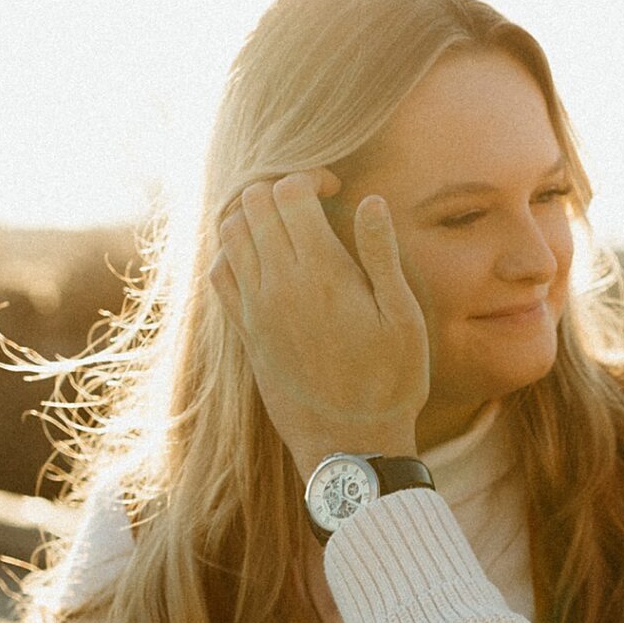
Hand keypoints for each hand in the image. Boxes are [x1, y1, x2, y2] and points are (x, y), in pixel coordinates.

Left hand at [210, 175, 430, 480]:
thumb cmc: (389, 384)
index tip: (333, 189)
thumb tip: (370, 201)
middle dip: (280, 188)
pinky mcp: (245, 332)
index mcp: (322, 273)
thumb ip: (382, 255)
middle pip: (253, 202)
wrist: (350, 446)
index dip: (310, 176)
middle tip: (309, 203)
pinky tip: (262, 260)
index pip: (289, 192)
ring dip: (253, 216)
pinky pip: (219, 272)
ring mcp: (255, 309)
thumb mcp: (404, 319)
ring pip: (230, 232)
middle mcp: (278, 284)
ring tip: (286, 227)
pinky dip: (233, 251)